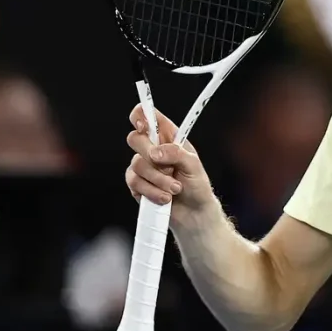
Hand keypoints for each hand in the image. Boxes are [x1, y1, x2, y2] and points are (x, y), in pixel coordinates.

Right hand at [124, 104, 216, 229]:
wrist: (193, 214)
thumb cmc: (197, 185)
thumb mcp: (193, 165)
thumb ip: (176, 153)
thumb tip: (155, 153)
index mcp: (168, 137)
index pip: (148, 116)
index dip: (141, 116)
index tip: (145, 127)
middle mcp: (153, 149)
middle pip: (135, 138)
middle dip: (150, 154)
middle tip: (169, 168)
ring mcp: (143, 167)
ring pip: (136, 164)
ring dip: (158, 179)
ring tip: (175, 188)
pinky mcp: (137, 184)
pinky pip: (135, 182)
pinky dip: (151, 191)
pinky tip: (165, 198)